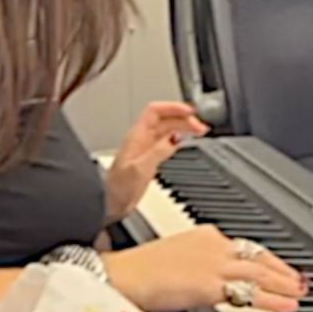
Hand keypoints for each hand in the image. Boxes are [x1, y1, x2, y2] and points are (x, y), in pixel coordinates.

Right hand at [102, 225, 308, 311]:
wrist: (122, 274)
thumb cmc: (138, 271)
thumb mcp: (174, 260)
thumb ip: (198, 267)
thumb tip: (208, 282)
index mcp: (203, 234)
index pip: (243, 246)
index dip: (265, 259)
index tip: (276, 267)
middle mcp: (213, 244)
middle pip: (257, 256)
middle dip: (281, 269)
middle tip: (298, 278)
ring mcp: (214, 263)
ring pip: (260, 272)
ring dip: (284, 284)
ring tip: (299, 292)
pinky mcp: (212, 284)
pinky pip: (251, 293)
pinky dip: (274, 299)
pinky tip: (286, 305)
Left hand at [104, 101, 208, 222]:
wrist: (111, 203)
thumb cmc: (118, 188)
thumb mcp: (140, 168)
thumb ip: (158, 151)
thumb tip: (174, 138)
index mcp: (137, 135)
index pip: (156, 110)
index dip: (173, 107)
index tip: (190, 112)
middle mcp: (142, 138)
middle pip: (165, 119)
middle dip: (184, 118)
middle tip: (201, 126)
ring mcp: (146, 148)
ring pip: (167, 128)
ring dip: (183, 126)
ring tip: (199, 130)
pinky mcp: (150, 158)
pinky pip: (166, 141)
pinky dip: (178, 137)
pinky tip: (185, 140)